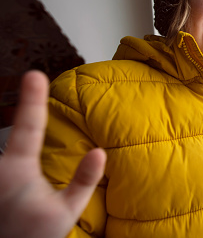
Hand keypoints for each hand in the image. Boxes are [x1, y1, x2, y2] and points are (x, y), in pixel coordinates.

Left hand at [0, 71, 105, 237]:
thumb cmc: (35, 235)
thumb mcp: (66, 212)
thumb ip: (84, 180)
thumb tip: (99, 152)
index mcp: (17, 170)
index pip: (29, 127)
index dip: (33, 99)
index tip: (35, 74)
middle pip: (15, 130)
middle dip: (27, 106)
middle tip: (35, 78)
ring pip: (7, 144)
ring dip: (22, 128)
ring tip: (35, 99)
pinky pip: (5, 155)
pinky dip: (15, 146)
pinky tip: (27, 160)